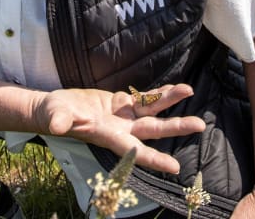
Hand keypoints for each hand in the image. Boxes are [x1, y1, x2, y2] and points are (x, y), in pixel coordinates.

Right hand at [34, 84, 204, 173]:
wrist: (56, 109)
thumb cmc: (54, 115)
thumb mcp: (56, 116)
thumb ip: (60, 121)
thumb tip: (58, 125)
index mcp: (108, 136)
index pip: (134, 151)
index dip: (154, 159)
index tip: (174, 167)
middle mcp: (122, 129)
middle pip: (154, 130)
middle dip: (176, 127)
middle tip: (200, 125)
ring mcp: (125, 117)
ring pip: (153, 110)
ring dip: (171, 101)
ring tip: (190, 90)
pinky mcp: (123, 103)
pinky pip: (145, 98)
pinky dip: (159, 93)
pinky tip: (174, 88)